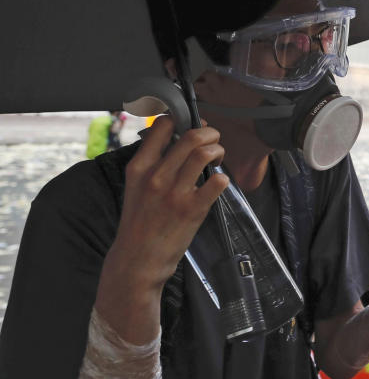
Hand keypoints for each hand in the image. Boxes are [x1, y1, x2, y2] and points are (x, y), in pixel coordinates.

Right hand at [103, 116, 228, 295]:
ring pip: (205, 153)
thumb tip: (177, 140)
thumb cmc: (140, 222)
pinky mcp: (193, 209)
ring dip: (218, 150)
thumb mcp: (136, 187)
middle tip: (214, 140)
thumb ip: (153, 163)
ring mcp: (175, 193)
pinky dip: (222, 178)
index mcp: (139, 167)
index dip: (181, 119)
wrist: (138, 259)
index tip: (191, 124)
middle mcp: (156, 176)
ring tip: (217, 158)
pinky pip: (217, 181)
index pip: (161, 126)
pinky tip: (218, 182)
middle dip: (210, 132)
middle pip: (191, 136)